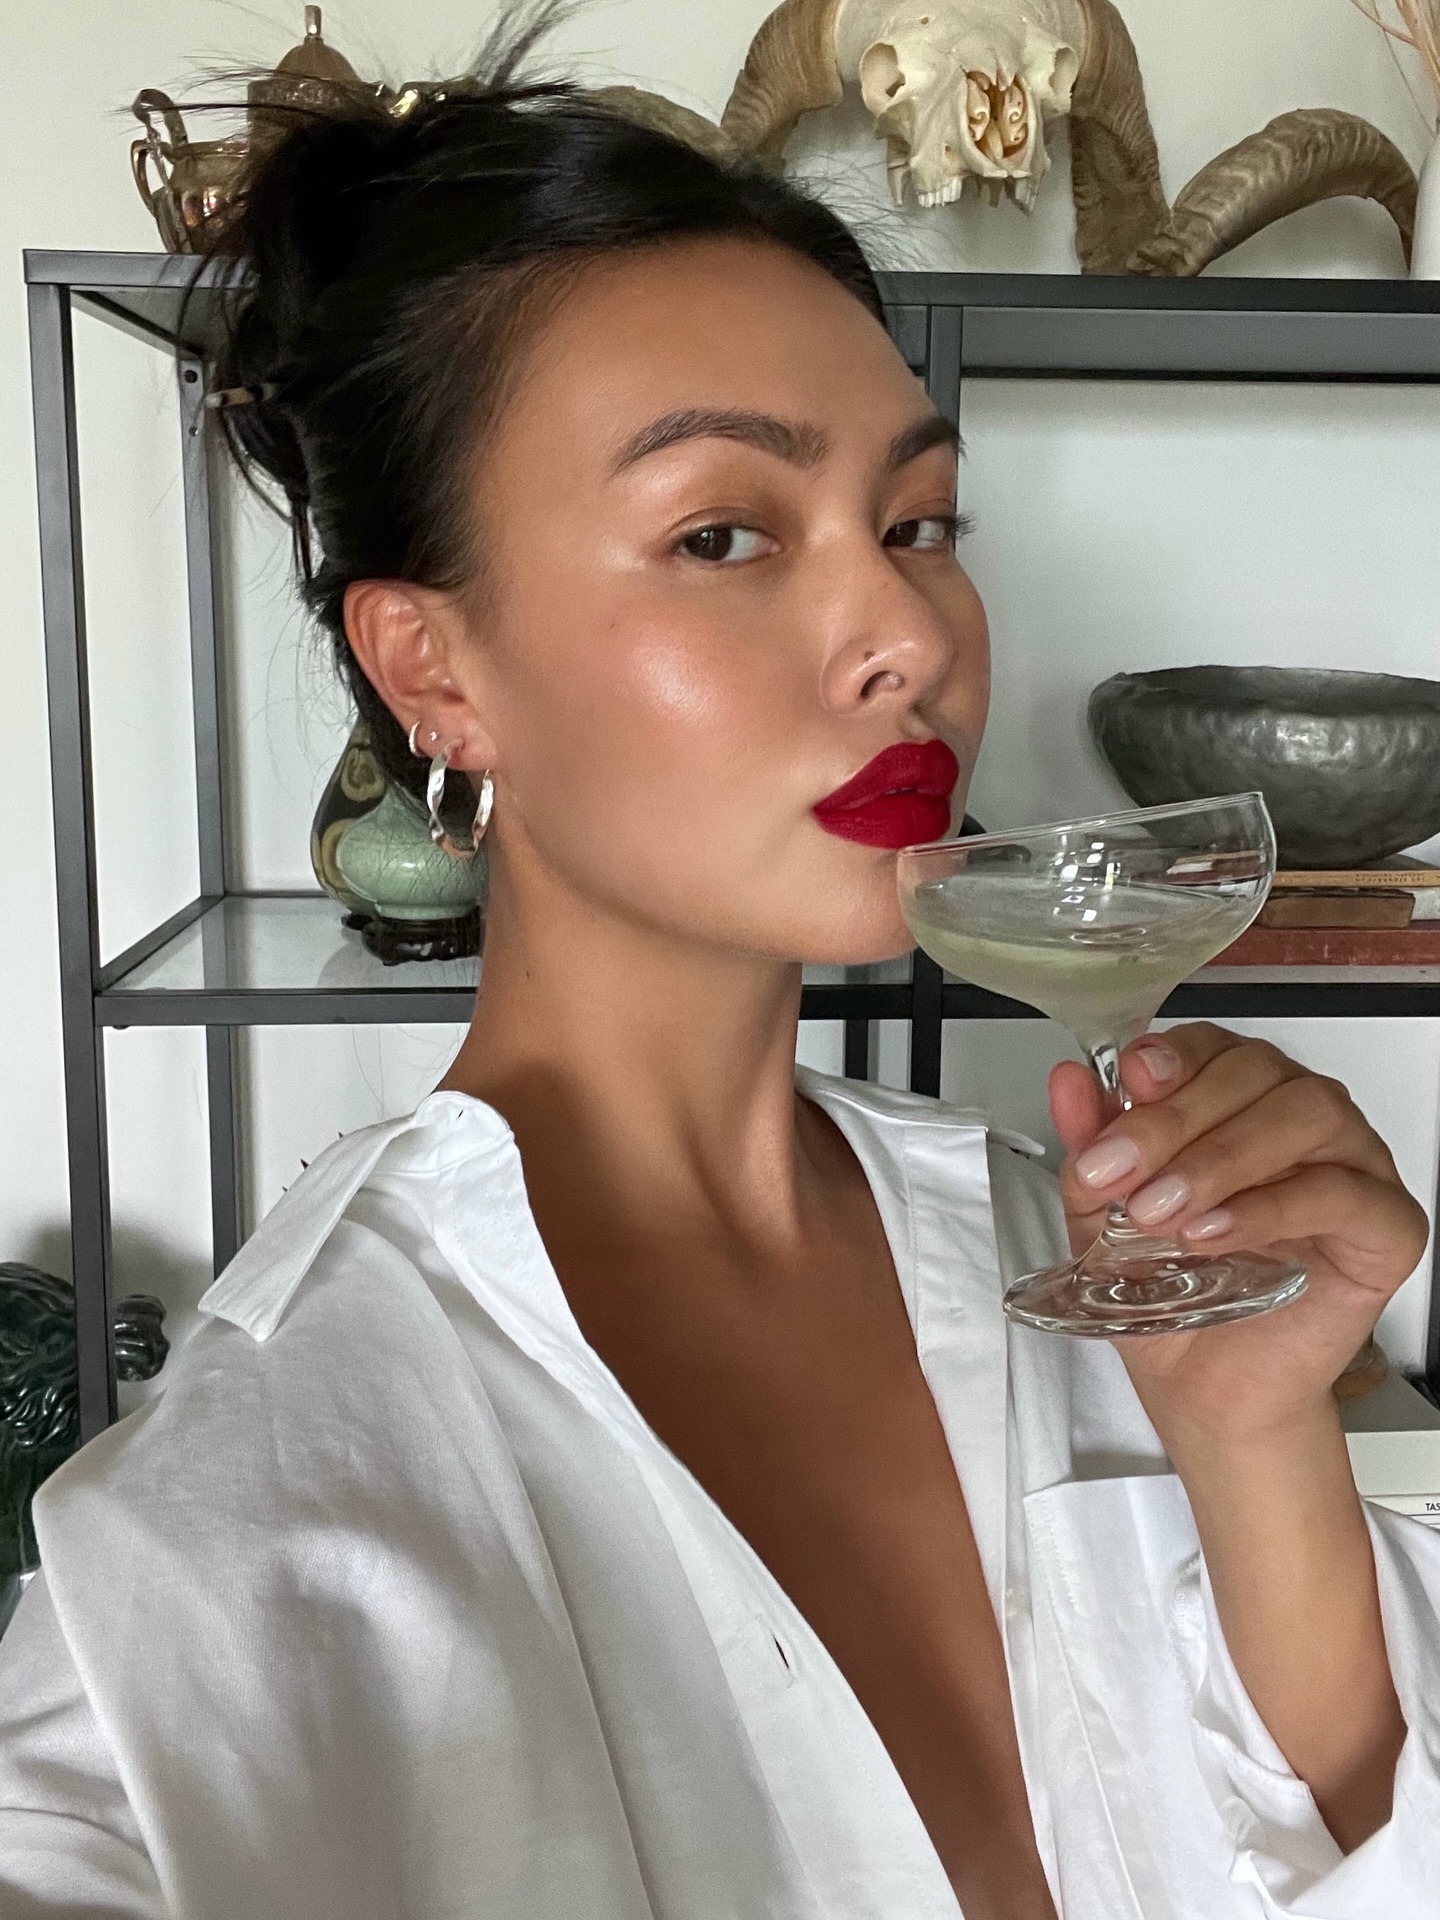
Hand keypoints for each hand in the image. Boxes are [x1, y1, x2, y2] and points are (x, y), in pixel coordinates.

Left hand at [1048, 1024, 1428, 1448]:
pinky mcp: (1388, 1225)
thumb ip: (1091, 1148)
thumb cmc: (1173, 1298)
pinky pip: (1341, 1191)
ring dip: (1222, 1158)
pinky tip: (1213, 1233)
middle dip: (1177, 1119)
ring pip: (1307, 1114)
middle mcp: (1300, 1118)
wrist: (1207, 1393)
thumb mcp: (1104, 1219)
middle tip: (1123, 1175)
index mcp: (1238, 1099)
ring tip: (1163, 1213)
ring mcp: (1355, 1165)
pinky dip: (1269, 1206)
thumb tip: (1069, 1081)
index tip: (1128, 1085)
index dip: (1172, 1059)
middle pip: (1257, 1072)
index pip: (1214, 1045)